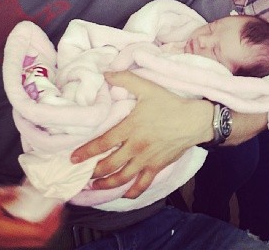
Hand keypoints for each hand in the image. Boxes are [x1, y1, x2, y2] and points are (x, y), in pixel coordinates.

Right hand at [0, 188, 61, 247]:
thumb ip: (7, 197)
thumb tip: (22, 192)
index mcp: (7, 231)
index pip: (38, 231)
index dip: (53, 220)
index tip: (58, 206)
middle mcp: (9, 240)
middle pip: (39, 239)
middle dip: (54, 225)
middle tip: (59, 209)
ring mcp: (7, 242)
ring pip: (33, 240)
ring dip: (46, 227)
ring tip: (50, 212)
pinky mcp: (4, 240)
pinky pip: (25, 237)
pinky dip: (35, 227)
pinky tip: (35, 215)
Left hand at [71, 71, 211, 198]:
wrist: (194, 120)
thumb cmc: (170, 104)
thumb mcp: (148, 87)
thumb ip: (126, 79)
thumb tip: (106, 73)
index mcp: (131, 128)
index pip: (103, 143)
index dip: (86, 152)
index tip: (73, 158)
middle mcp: (135, 147)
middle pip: (109, 165)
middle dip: (93, 172)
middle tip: (83, 175)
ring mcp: (146, 160)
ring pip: (122, 178)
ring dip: (106, 184)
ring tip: (95, 186)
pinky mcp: (157, 167)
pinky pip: (142, 184)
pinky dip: (131, 192)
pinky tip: (124, 194)